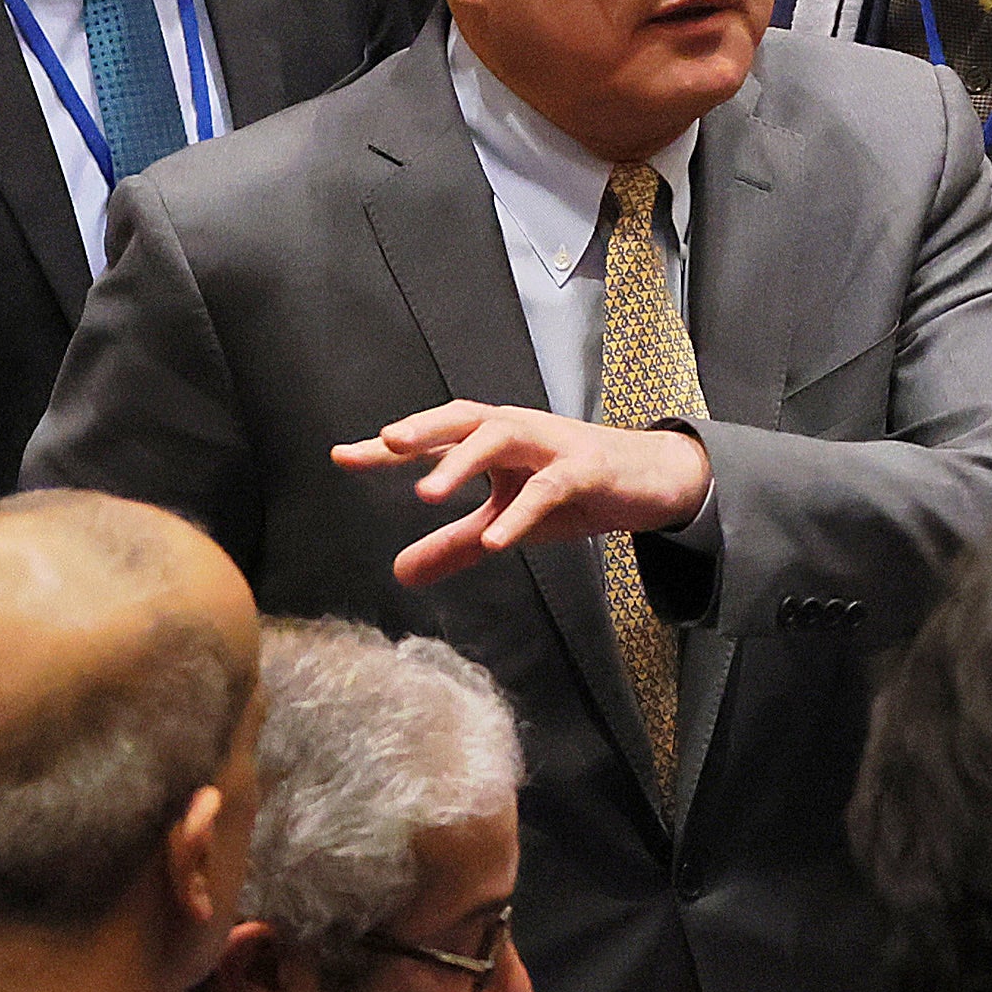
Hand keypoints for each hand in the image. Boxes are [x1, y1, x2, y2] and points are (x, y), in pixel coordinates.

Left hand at [341, 405, 714, 584]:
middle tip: (386, 445)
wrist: (649, 484)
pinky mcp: (586, 468)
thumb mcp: (504, 522)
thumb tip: (399, 573)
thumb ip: (454, 545)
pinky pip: (548, 487)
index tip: (341, 457)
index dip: (386, 447)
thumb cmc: (573, 491)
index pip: (432, 439)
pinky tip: (494, 539)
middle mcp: (516, 432)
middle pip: (463, 417)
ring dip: (464, 462)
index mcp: (491, 440)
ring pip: (501, 436)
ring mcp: (552, 445)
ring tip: (427, 494)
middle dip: (424, 428)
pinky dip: (520, 511)